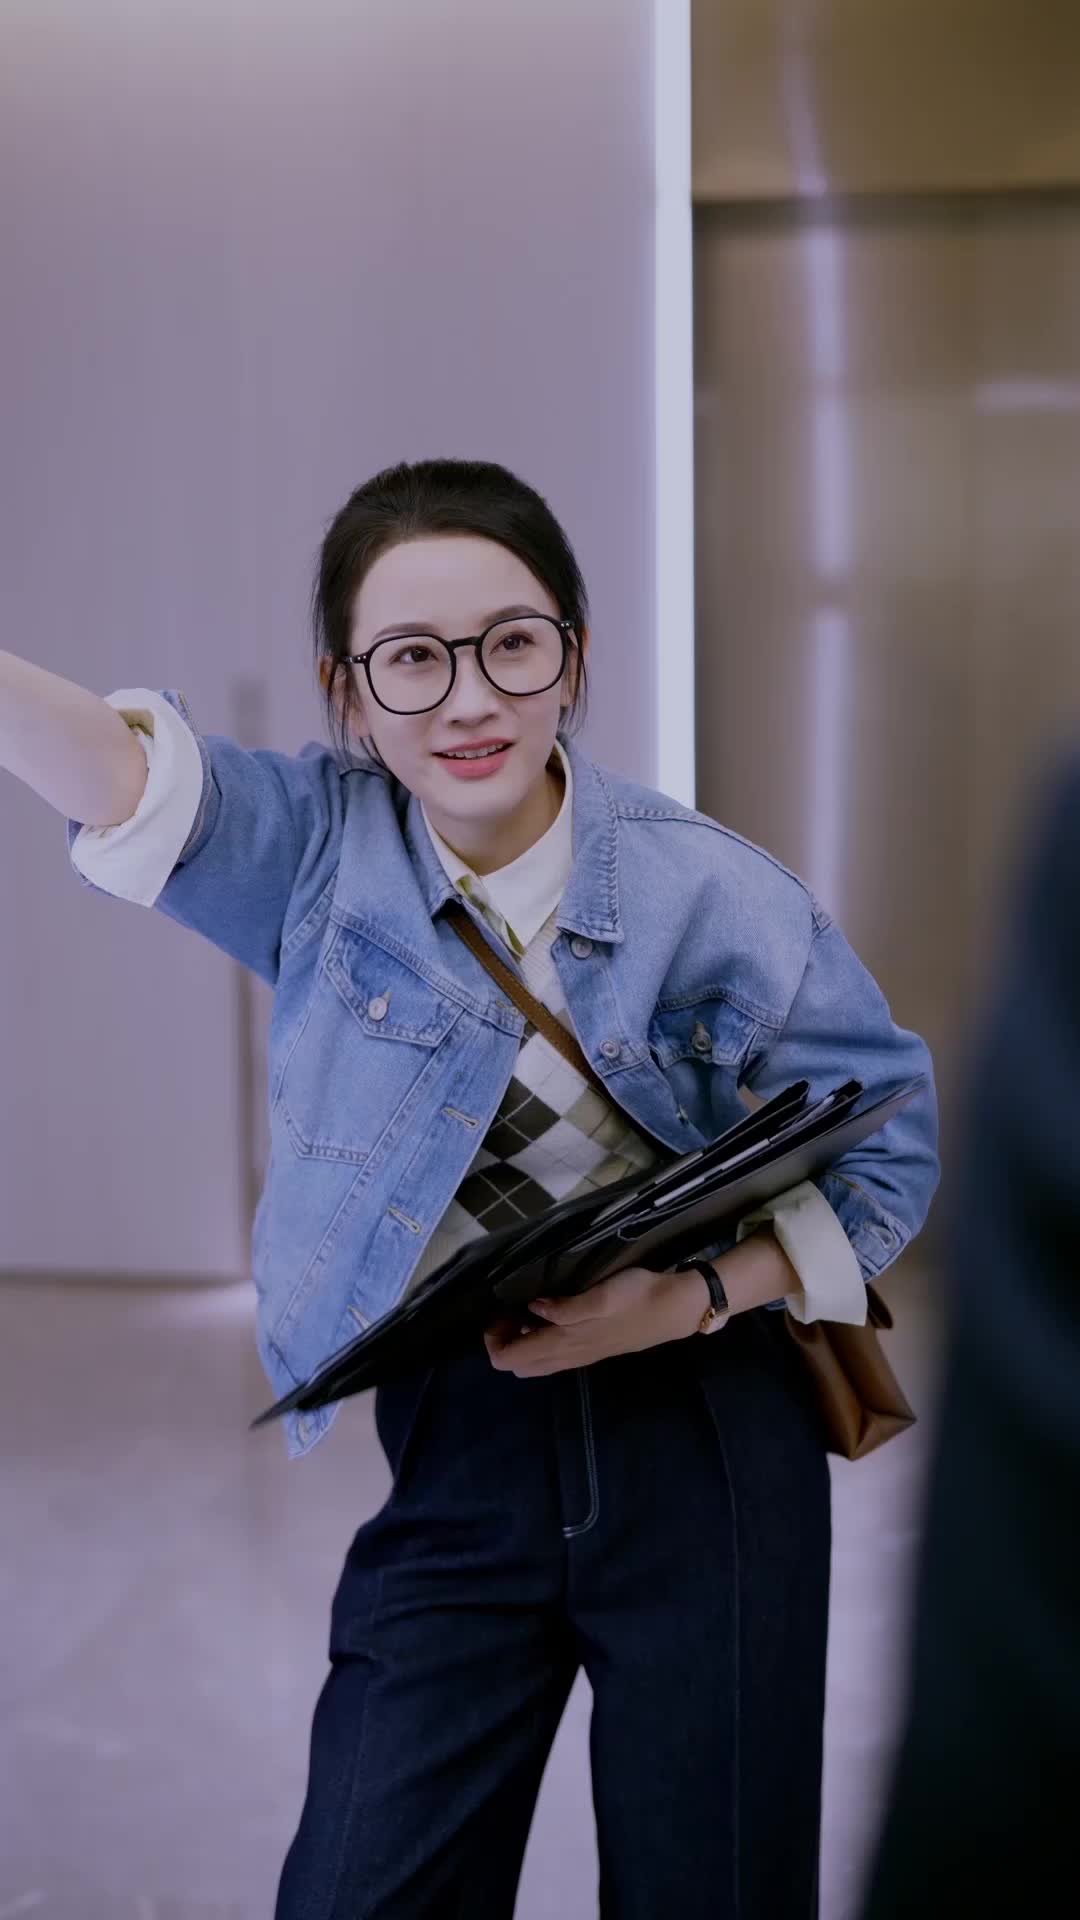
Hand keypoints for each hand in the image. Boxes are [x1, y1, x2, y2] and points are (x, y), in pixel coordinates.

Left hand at [483, 1262, 712, 1377]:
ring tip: (523, 1311)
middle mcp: (567, 1356)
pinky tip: (546, 1315)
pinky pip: (551, 1355)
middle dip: (504, 1342)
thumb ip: (563, 1308)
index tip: (498, 1314)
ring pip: (535, 1363)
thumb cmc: (637, 1297)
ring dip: (521, 1342)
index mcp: (564, 1344)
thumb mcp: (599, 1296)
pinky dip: (539, 1340)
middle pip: (518, 1366)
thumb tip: (532, 1309)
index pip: (509, 1361)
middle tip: (508, 1312)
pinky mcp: (590, 1349)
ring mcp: (580, 1356)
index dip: (493, 1341)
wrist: (675, 1308)